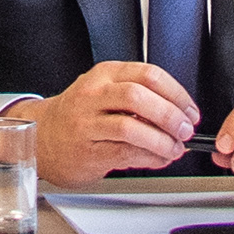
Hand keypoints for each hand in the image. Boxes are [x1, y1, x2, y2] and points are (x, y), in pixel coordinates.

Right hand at [15, 60, 200, 188]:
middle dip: (170, 115)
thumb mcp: (105, 92)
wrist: (43, 139)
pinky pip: (125, 152)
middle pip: (140, 96)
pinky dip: (150, 157)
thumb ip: (140, 97)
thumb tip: (180, 113)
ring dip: (162, 140)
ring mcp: (87, 122)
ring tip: (174, 148)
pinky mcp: (87, 149)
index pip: (148, 74)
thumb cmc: (80, 116)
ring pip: (132, 127)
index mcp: (104, 74)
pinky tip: (158, 159)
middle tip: (185, 130)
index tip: (190, 110)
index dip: (177, 94)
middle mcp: (93, 94)